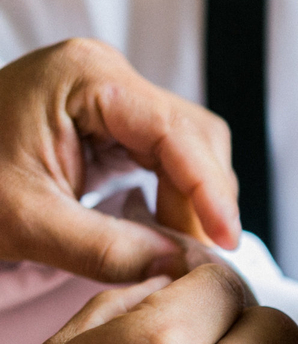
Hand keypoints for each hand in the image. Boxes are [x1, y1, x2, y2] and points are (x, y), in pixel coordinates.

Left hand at [0, 39, 239, 280]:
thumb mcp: (25, 223)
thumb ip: (107, 249)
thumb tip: (181, 267)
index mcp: (86, 78)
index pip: (178, 132)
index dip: (210, 190)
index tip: (226, 241)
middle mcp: (107, 76)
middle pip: (194, 137)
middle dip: (203, 198)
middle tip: (196, 256)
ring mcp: (110, 97)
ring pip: (189, 149)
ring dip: (192, 201)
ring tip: (178, 248)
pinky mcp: (110, 122)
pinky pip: (165, 157)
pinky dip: (173, 197)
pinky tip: (163, 230)